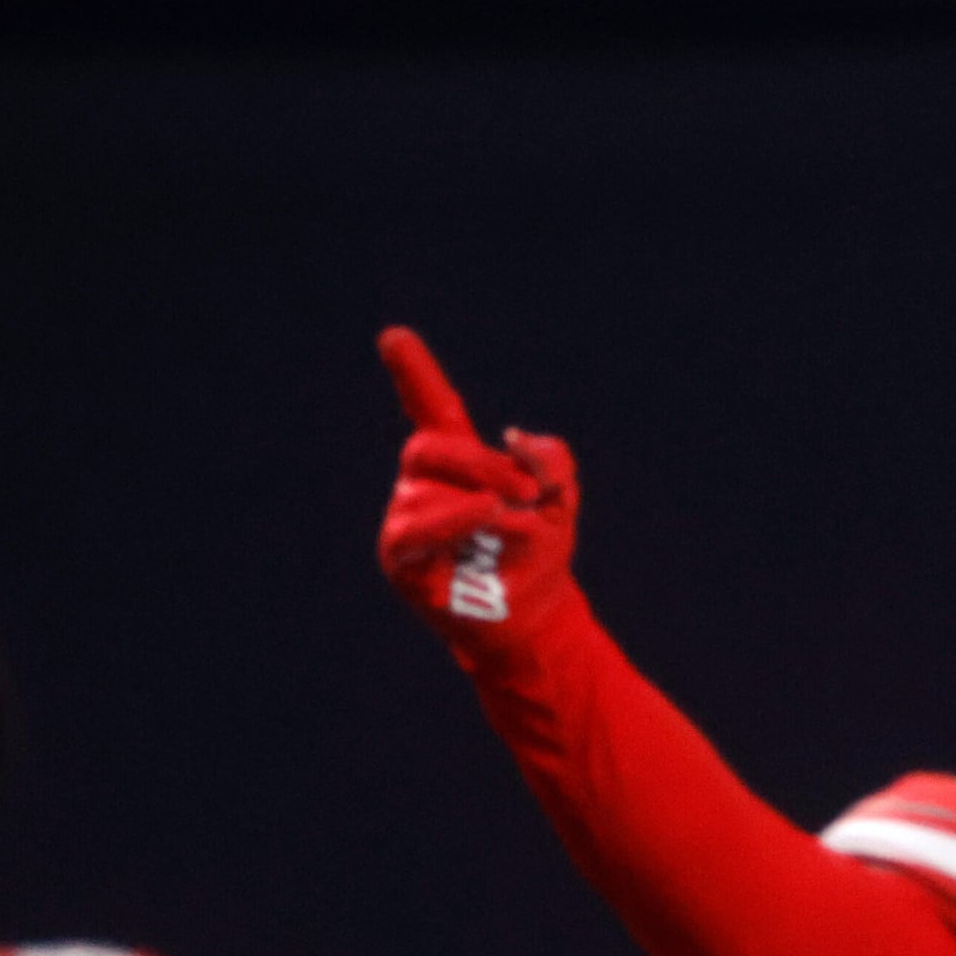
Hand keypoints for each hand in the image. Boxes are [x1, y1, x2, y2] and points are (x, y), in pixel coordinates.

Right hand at [375, 327, 585, 657]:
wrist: (537, 617)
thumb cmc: (539, 557)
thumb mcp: (560, 501)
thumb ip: (551, 460)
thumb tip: (515, 437)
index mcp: (460, 464)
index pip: (433, 410)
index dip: (415, 375)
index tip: (394, 338)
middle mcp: (424, 485)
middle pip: (431, 446)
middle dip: (483, 462)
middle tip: (528, 491)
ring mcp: (407, 518)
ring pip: (427, 486)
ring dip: (484, 500)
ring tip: (516, 527)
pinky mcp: (401, 556)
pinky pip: (415, 526)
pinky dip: (455, 517)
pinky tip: (487, 514)